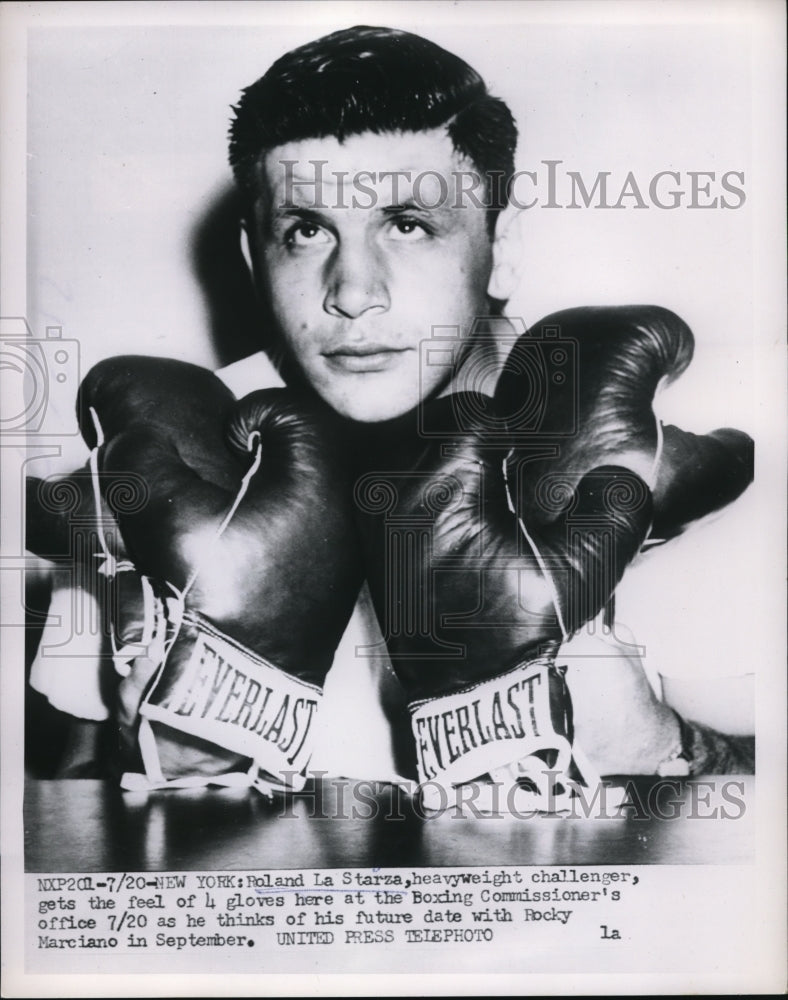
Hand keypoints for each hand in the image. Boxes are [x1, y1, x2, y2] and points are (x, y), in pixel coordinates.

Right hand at [78, 356, 362, 792]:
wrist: (240, 698)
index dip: (254, 414)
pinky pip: (314, 534)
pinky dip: (282, 531)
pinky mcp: (335, 588)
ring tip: (231, 516)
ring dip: (272, 492)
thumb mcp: (171, 524)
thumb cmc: (214, 604)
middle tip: (225, 474)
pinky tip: (249, 555)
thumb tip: (139, 437)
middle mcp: (344, 516)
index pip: (296, 413)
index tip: (226, 442)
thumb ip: (150, 465)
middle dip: (264, 452)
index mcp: (318, 486)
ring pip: (312, 493)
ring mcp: (345, 555)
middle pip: (309, 451)